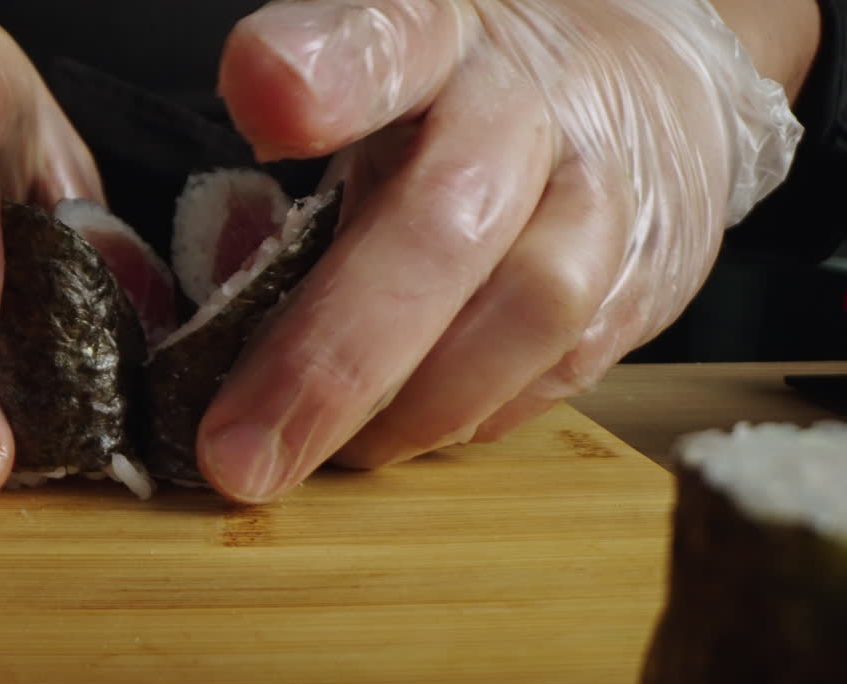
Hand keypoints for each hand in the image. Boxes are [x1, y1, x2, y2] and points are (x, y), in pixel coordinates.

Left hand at [203, 0, 808, 501]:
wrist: (645, 86)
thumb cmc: (468, 98)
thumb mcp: (379, 79)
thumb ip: (299, 155)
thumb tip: (222, 280)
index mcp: (436, 35)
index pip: (386, 37)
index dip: (328, 70)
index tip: (261, 93)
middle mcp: (527, 104)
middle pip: (443, 220)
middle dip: (333, 356)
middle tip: (237, 455)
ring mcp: (600, 192)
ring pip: (527, 308)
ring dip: (412, 408)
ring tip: (330, 454)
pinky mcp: (647, 276)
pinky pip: (563, 369)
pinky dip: (475, 414)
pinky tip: (414, 428)